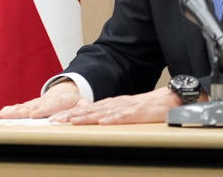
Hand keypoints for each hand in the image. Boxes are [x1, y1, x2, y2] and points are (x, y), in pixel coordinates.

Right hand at [0, 78, 84, 118]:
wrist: (64, 89)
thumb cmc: (73, 100)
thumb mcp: (81, 103)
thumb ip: (82, 107)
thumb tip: (80, 112)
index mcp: (53, 103)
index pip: (44, 108)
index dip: (38, 112)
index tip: (31, 115)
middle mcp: (39, 103)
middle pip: (26, 109)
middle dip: (14, 114)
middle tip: (3, 117)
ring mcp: (32, 104)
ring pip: (18, 109)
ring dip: (6, 113)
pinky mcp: (28, 106)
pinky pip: (16, 108)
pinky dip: (6, 111)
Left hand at [49, 86, 182, 124]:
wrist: (168, 100)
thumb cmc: (147, 108)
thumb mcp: (124, 111)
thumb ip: (110, 115)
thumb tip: (94, 122)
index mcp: (110, 105)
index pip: (85, 110)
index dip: (69, 114)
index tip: (54, 119)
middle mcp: (114, 104)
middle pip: (89, 111)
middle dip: (70, 116)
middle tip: (53, 121)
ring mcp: (125, 108)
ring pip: (102, 113)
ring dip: (85, 118)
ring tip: (71, 122)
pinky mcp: (138, 113)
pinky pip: (124, 117)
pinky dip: (113, 119)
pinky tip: (103, 123)